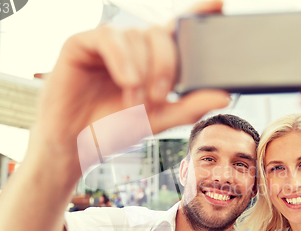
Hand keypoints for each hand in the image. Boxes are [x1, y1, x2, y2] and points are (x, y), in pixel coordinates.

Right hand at [33, 0, 228, 157]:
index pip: (177, 29)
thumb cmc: (112, 130)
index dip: (197, 13)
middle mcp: (132, 47)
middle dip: (166, 65)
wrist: (75, 146)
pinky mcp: (82, 44)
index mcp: (152, 60)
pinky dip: (122, 61)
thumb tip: (224, 95)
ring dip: (141, 72)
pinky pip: (109, 38)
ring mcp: (107, 44)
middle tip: (160, 96)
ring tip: (133, 102)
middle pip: (161, 34)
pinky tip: (126, 82)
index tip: (219, 5)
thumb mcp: (158, 119)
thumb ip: (189, 106)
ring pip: (136, 37)